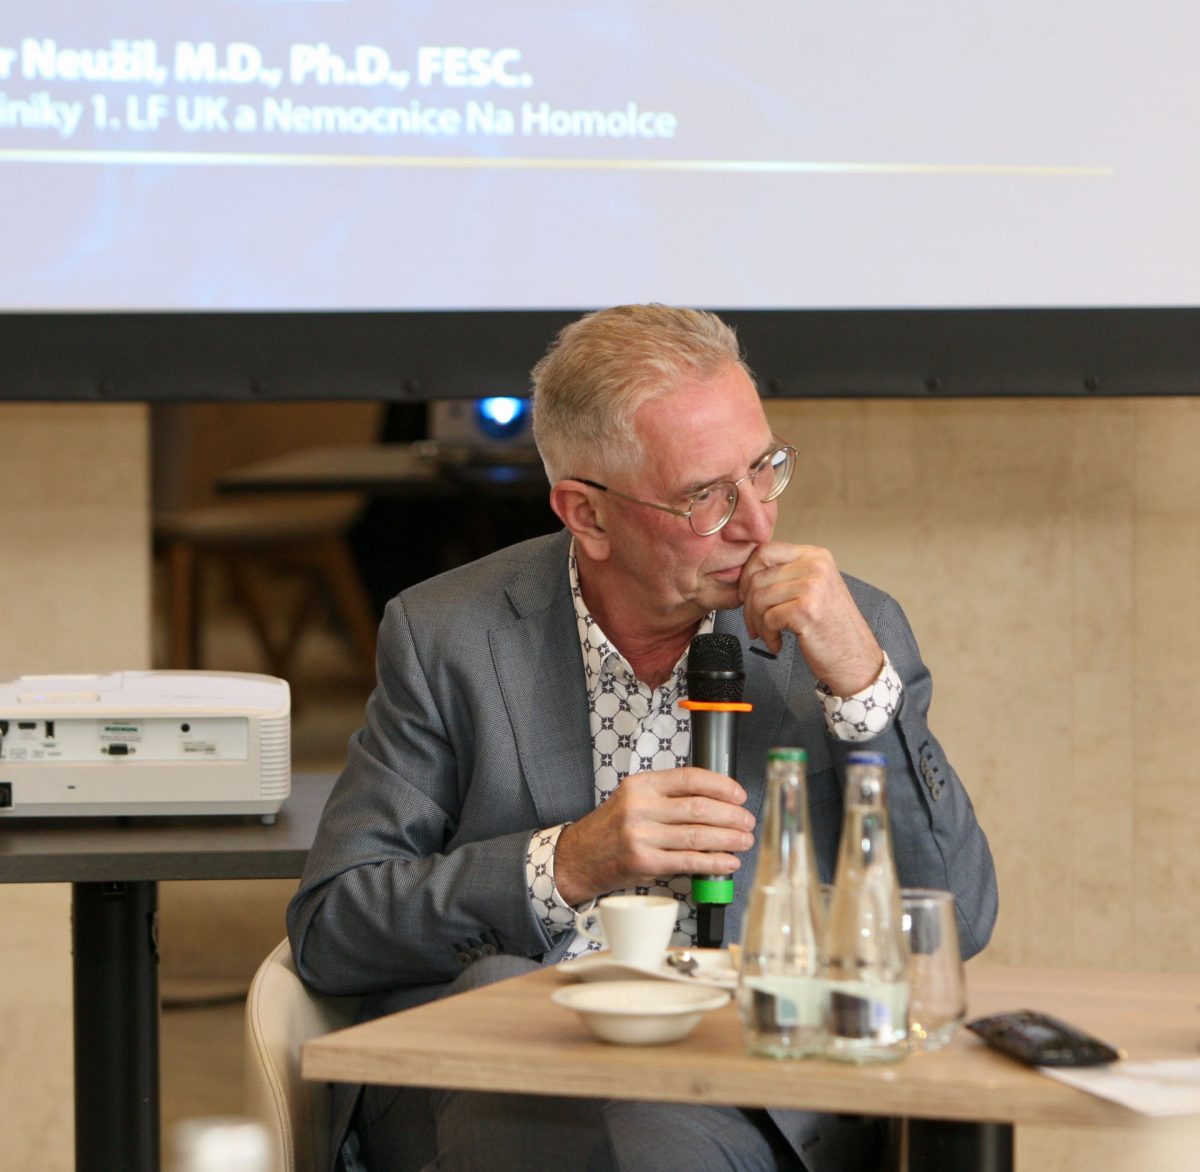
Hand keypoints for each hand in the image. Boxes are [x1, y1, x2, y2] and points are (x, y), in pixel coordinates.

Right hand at [553, 767, 754, 905]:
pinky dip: (714, 862)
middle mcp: (641, 807)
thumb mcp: (634, 798)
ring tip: (744, 840)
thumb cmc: (612, 827)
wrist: (580, 856)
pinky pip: (689, 861)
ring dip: (729, 839)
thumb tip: (716, 799)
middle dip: (731, 815)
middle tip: (747, 820)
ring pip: (698, 835)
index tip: (739, 795)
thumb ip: (668, 795)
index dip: (721, 786)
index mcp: (642, 785)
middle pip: (699, 808)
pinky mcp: (645, 862)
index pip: (690, 778)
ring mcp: (641, 836)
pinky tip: (728, 861)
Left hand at [739, 542, 882, 694]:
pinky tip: (777, 644)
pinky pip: (767, 618)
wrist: (856, 658)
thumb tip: (747, 572)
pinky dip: (767, 635)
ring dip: (756, 623)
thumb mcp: (814, 588)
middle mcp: (816, 566)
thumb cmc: (832, 627)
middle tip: (754, 624)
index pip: (765, 550)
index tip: (747, 595)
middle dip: (748, 605)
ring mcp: (813, 587)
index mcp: (815, 556)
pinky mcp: (806, 610)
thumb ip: (787, 574)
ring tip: (768, 635)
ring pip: (759, 598)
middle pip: (758, 577)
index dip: (747, 574)